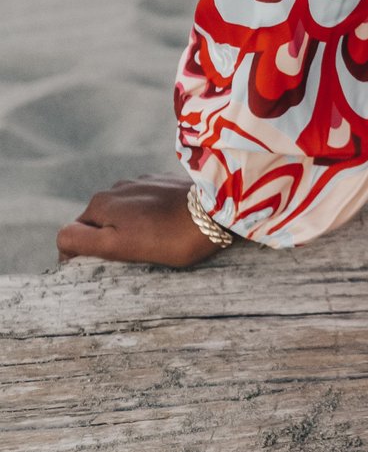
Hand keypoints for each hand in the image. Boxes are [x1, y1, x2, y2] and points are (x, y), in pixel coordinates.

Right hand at [57, 174, 223, 268]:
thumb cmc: (170, 236)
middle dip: (106, 241)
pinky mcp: (163, 183)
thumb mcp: (119, 245)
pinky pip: (144, 206)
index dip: (80, 255)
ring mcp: (141, 183)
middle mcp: (117, 188)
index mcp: (101, 203)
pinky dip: (147, 218)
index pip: (72, 234)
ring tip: (151, 245)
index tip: (101, 269)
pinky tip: (165, 228)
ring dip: (127, 229)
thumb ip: (83, 240)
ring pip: (121, 214)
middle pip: (98, 223)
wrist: (219, 211)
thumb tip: (63, 239)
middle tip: (130, 259)